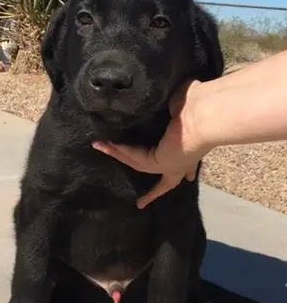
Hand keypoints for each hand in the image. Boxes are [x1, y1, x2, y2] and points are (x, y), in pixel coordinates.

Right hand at [92, 80, 209, 208]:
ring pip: (140, 164)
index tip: (189, 179)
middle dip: (153, 193)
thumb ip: (174, 105)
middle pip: (165, 182)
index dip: (187, 173)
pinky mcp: (158, 162)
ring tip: (98, 145)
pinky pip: (134, 157)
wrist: (204, 114)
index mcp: (192, 149)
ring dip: (118, 154)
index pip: (188, 166)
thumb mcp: (184, 107)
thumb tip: (167, 98)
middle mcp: (182, 161)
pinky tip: (104, 144)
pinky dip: (119, 149)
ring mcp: (169, 164)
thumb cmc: (201, 106)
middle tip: (142, 203)